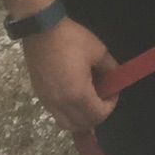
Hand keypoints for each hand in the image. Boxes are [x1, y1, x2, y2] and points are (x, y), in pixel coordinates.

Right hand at [20, 17, 119, 131]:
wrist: (42, 30)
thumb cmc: (72, 39)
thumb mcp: (98, 51)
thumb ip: (110, 68)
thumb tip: (114, 79)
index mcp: (78, 94)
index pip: (98, 115)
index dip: (110, 106)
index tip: (113, 92)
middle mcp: (61, 104)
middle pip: (83, 124)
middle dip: (97, 115)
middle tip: (103, 97)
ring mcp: (48, 101)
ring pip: (67, 124)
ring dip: (81, 119)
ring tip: (89, 101)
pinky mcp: (40, 96)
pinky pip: (57, 115)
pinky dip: (68, 114)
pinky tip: (74, 98)